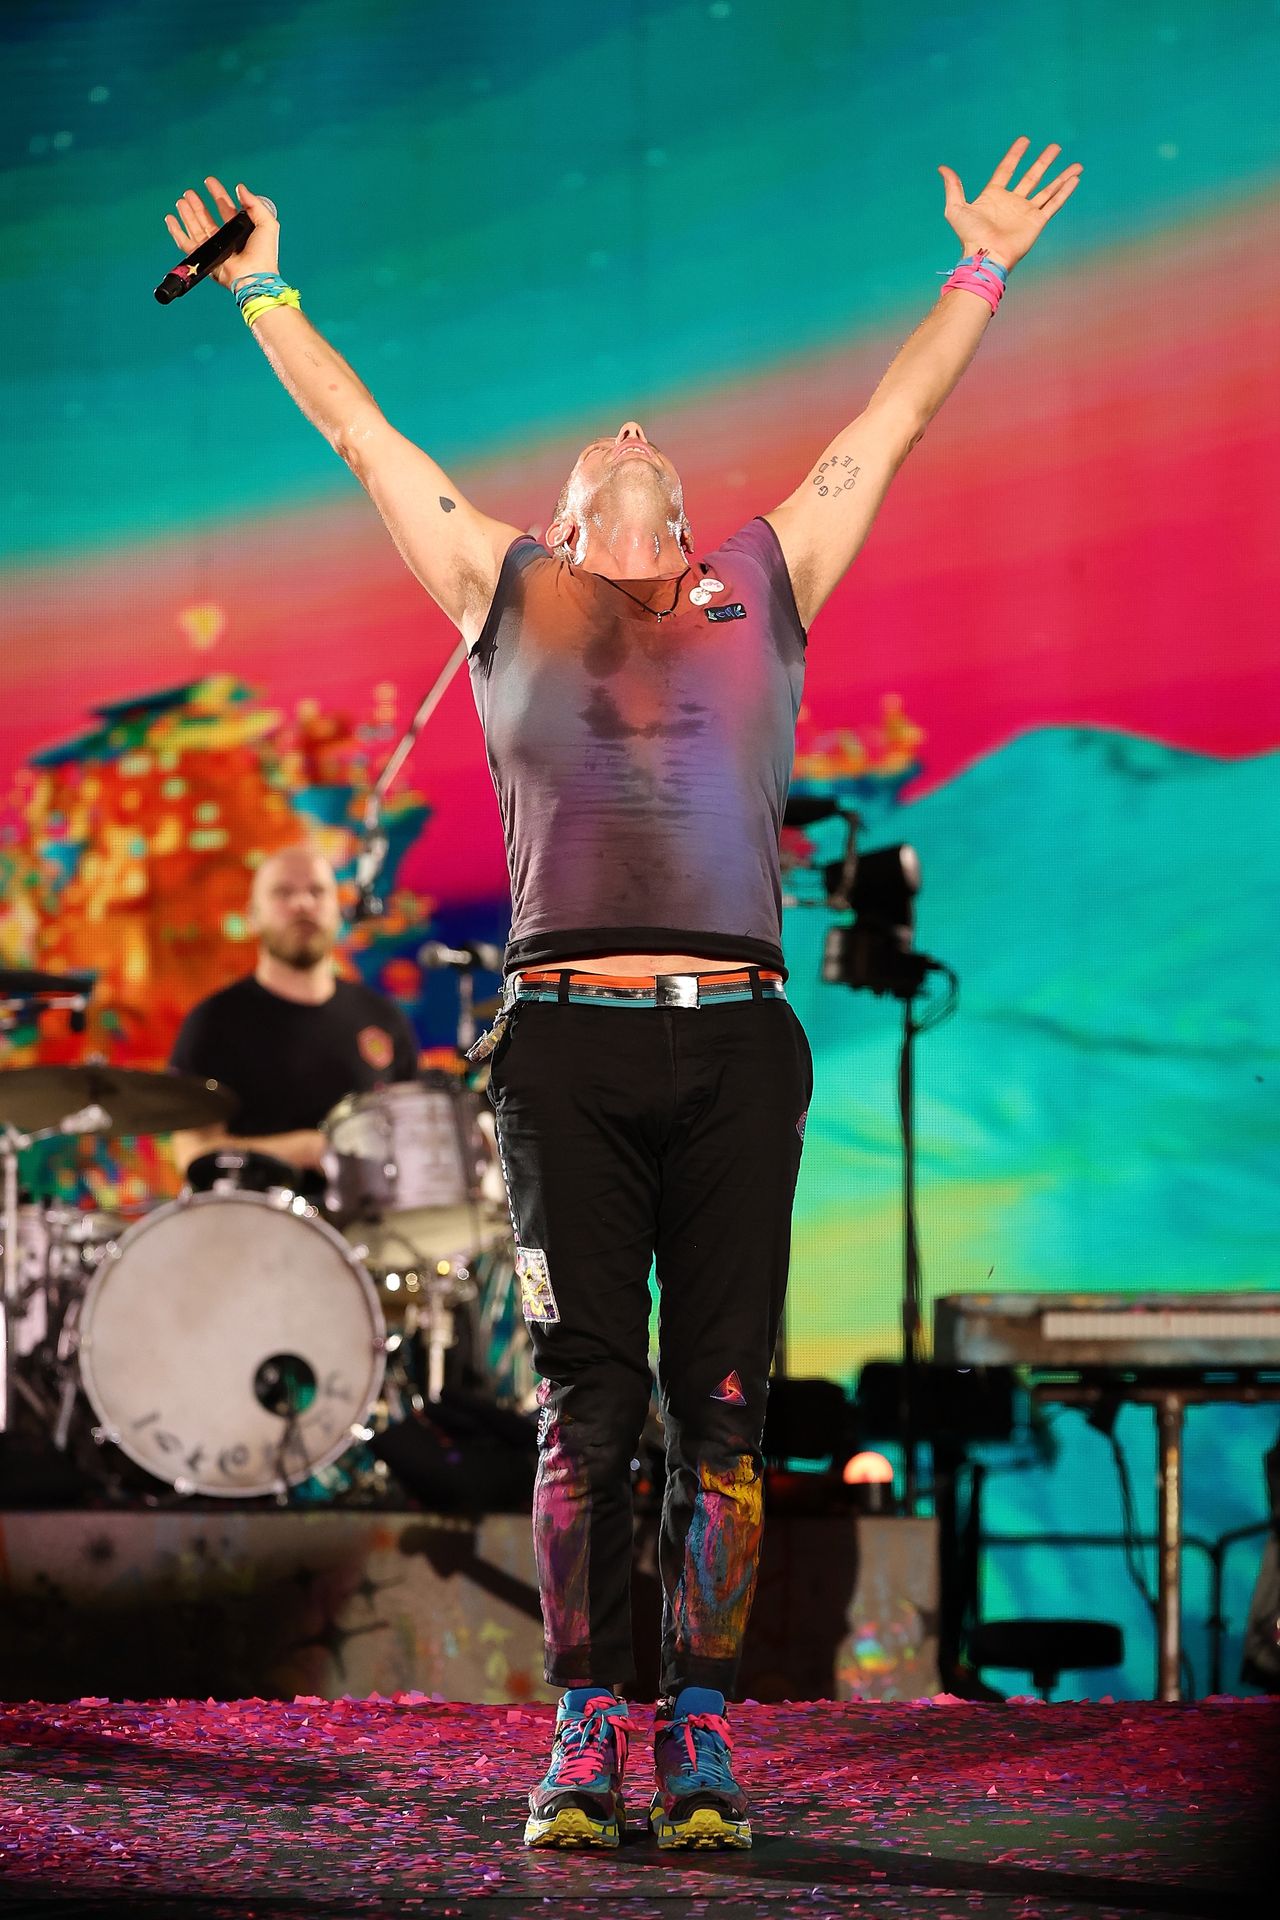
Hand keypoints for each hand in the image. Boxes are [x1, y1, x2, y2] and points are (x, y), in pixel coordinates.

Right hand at [163, 175, 279, 290]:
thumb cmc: (264, 255)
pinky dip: (177, 231)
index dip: (218, 194)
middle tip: (189, 192)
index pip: (226, 209)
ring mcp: (214, 249)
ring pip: (196, 227)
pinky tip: (171, 219)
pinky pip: (186, 244)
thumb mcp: (267, 223)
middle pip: (208, 217)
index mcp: (240, 231)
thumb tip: (240, 188)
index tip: (209, 182)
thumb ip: (255, 204)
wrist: (253, 277)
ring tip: (182, 201)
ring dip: (187, 213)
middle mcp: (226, 239)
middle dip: (198, 204)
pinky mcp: (205, 258)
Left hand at [938, 137, 1081, 270]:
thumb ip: (953, 187)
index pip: (1007, 170)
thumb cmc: (970, 235)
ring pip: (1047, 189)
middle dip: (1044, 162)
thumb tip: (943, 168)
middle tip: (1055, 147)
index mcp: (994, 196)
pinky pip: (1054, 204)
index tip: (1025, 140)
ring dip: (1061, 176)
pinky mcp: (1037, 222)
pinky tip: (1074, 179)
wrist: (986, 255)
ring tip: (1075, 164)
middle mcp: (1012, 202)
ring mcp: (1026, 212)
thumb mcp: (955, 208)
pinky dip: (1064, 192)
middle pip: (1032, 176)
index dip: (1015, 155)